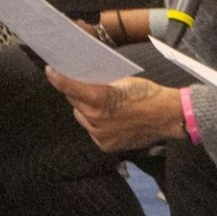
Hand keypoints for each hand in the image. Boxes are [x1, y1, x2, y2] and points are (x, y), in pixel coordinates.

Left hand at [46, 69, 184, 151]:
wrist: (166, 117)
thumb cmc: (146, 94)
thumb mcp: (123, 81)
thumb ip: (101, 83)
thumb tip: (84, 79)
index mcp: (100, 99)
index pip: (69, 87)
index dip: (57, 77)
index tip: (50, 70)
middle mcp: (95, 119)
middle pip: (74, 101)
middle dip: (76, 92)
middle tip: (84, 84)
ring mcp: (99, 134)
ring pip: (81, 116)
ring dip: (86, 109)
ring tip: (102, 104)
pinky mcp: (104, 145)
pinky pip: (92, 130)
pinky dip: (96, 123)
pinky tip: (110, 118)